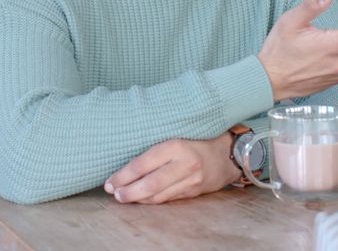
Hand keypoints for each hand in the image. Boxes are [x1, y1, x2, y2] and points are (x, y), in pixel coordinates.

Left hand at [103, 133, 239, 203]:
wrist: (227, 154)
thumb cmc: (196, 140)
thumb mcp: (176, 136)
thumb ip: (155, 149)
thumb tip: (125, 163)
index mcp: (176, 146)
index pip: (143, 164)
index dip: (123, 175)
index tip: (109, 181)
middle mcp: (184, 164)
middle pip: (150, 184)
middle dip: (128, 191)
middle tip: (114, 194)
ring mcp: (190, 180)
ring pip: (158, 195)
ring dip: (138, 198)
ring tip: (123, 197)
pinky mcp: (193, 192)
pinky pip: (167, 199)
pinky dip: (151, 200)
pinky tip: (140, 199)